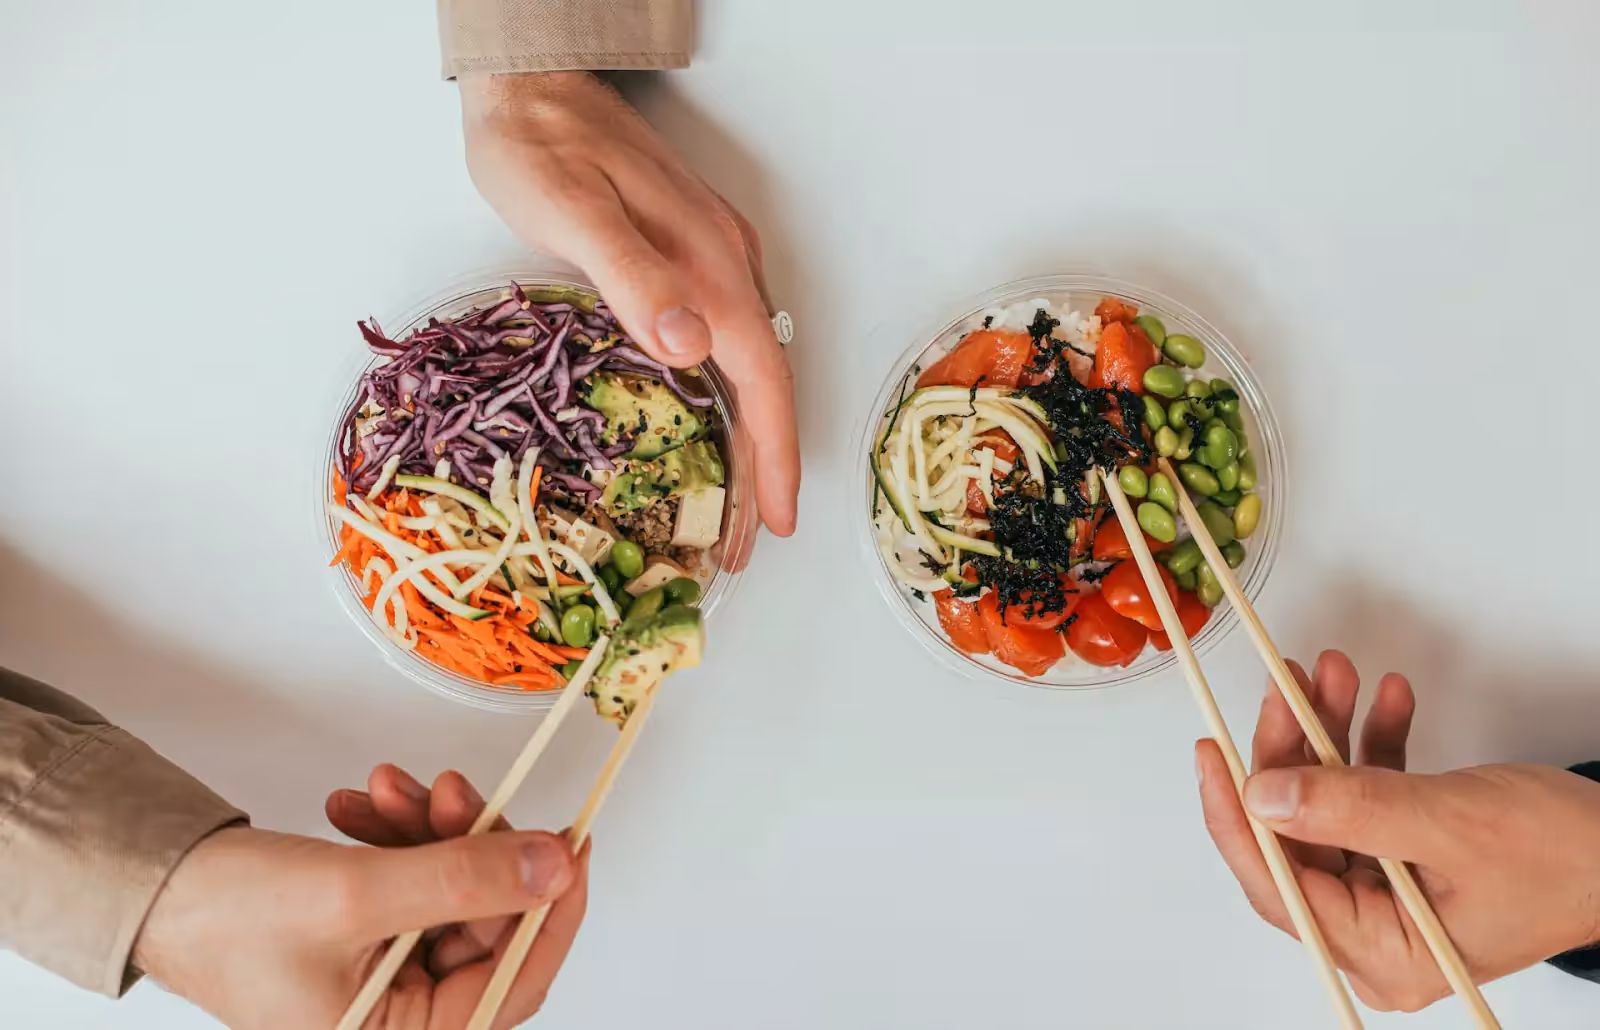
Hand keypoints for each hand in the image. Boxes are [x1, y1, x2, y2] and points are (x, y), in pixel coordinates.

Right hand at [134, 764, 587, 1029]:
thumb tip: (554, 866)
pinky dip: (399, 835)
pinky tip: (362, 805)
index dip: (553, 909)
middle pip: (485, 923)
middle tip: (454, 788)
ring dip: (429, 829)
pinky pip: (416, 878)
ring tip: (388, 787)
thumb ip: (463, 879)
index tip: (575, 844)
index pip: (514, 980)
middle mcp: (399, 1019)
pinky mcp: (372, 936)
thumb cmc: (224, 917)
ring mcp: (387, 976)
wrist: (150, 886)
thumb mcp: (355, 894)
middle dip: (472, 843)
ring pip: (452, 889)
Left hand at [459, 71, 798, 535]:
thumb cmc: (539, 145)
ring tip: (736, 499)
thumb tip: (692, 347)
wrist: (534, 79)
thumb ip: (632, 274)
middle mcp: (724, 262)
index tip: (776, 519)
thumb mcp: (573, 209)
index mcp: (707, 264)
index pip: (759, 379)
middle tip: (752, 539)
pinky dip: (728, 394)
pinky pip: (728, 338)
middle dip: (766, 464)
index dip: (773, 454)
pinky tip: (707, 418)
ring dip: (749, 434)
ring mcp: (711, 254)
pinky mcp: (689, 250)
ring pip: (749, 362)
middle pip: (764, 382)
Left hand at [1197, 649, 1599, 1011]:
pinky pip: (1369, 797)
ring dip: (1331, 736)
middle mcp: (1378, 932)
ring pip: (1329, 805)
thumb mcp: (1449, 823)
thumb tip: (1261, 796)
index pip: (1278, 886)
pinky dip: (1374, 746)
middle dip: (1292, 753)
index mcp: (1382, 952)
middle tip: (1290, 687)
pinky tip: (1385, 699)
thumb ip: (1350, 809)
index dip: (1234, 815)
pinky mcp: (1409, 858)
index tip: (1211, 751)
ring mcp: (1392, 893)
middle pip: (1298, 835)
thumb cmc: (1566, 856)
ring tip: (1335, 674)